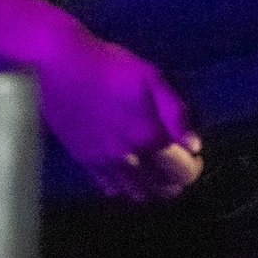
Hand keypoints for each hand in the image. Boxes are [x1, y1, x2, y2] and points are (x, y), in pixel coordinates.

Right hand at [36, 30, 203, 200]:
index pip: (181, 170)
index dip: (193, 167)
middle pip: (160, 186)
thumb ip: (175, 113)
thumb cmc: (112, 66)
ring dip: (150, 190)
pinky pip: (107, 186)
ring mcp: (105, 161)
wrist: (62, 65)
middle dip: (174, 182)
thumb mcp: (152, 78)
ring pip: (134, 191)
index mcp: (150, 136)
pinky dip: (121, 189)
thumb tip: (193, 145)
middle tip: (177, 171)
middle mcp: (129, 157)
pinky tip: (126, 182)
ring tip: (156, 181)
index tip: (194, 158)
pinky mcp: (84, 159)